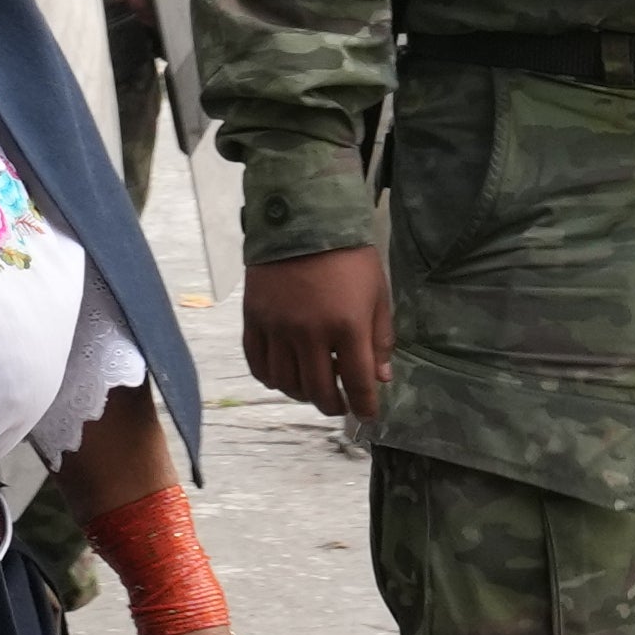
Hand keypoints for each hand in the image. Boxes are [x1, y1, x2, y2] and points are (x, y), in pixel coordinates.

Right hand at [241, 243, 391, 420]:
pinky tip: (284, 377)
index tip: (367, 414)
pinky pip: (258, 363)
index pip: (357, 382)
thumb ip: (380, 339)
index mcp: (347, 326)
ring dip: (302, 394)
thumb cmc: (348, 257)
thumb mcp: (377, 294)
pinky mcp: (254, 319)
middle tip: (339, 405)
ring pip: (286, 383)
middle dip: (332, 406)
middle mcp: (310, 333)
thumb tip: (380, 378)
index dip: (364, 405)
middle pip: (318, 390)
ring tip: (313, 390)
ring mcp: (278, 328)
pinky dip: (271, 378)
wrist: (303, 220)